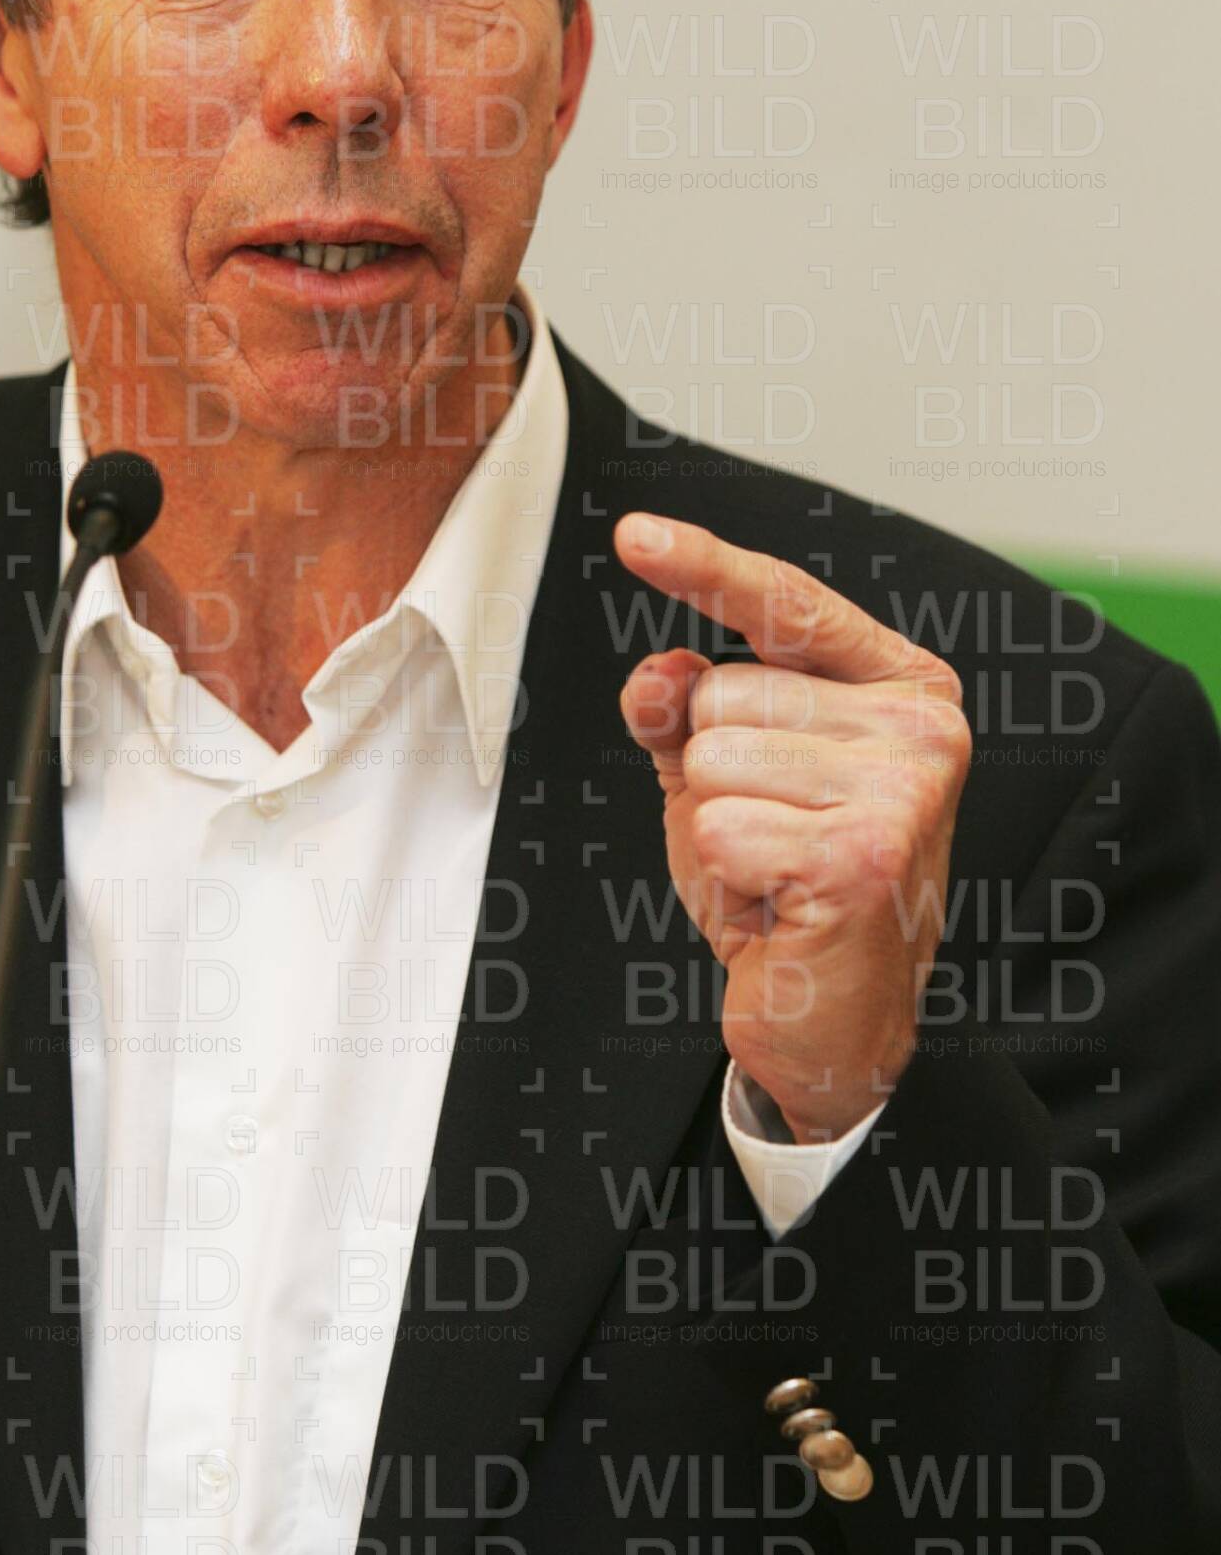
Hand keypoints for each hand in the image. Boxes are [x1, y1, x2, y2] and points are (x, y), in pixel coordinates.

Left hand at [613, 512, 972, 1141]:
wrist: (834, 1020)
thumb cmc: (784, 884)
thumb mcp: (720, 777)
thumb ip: (683, 709)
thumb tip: (662, 672)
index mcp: (900, 684)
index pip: (784, 602)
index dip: (704, 565)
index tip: (633, 534)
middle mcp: (921, 725)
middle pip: (722, 693)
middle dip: (712, 772)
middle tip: (771, 836)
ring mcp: (903, 789)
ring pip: (710, 759)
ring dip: (717, 827)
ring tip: (776, 870)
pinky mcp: (864, 855)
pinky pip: (715, 826)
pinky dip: (724, 876)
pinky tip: (780, 905)